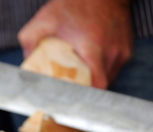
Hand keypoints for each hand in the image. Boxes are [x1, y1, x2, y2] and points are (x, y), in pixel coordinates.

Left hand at [18, 0, 132, 88]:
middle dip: (84, 91)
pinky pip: (113, 69)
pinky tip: (88, 66)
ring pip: (108, 79)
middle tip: (68, 92)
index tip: (70, 101)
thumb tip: (25, 64)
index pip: (96, 86)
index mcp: (93, 49)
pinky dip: (101, 71)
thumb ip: (30, 41)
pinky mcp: (127, 49)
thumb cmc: (74, 3)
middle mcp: (111, 53)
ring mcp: (122, 52)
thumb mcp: (45, 19)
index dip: (84, 98)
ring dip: (93, 81)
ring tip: (78, 78)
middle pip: (100, 86)